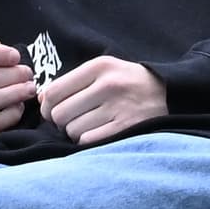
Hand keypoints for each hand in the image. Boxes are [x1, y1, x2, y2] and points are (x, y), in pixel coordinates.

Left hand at [36, 55, 168, 145]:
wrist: (168, 91)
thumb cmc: (126, 82)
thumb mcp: (102, 70)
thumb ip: (71, 82)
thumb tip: (40, 99)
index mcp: (99, 67)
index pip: (53, 91)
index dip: (46, 106)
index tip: (51, 111)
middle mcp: (108, 85)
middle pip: (60, 114)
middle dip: (60, 121)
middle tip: (70, 120)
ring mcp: (118, 107)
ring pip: (73, 130)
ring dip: (75, 132)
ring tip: (88, 125)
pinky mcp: (126, 127)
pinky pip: (89, 141)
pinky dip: (87, 141)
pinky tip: (97, 133)